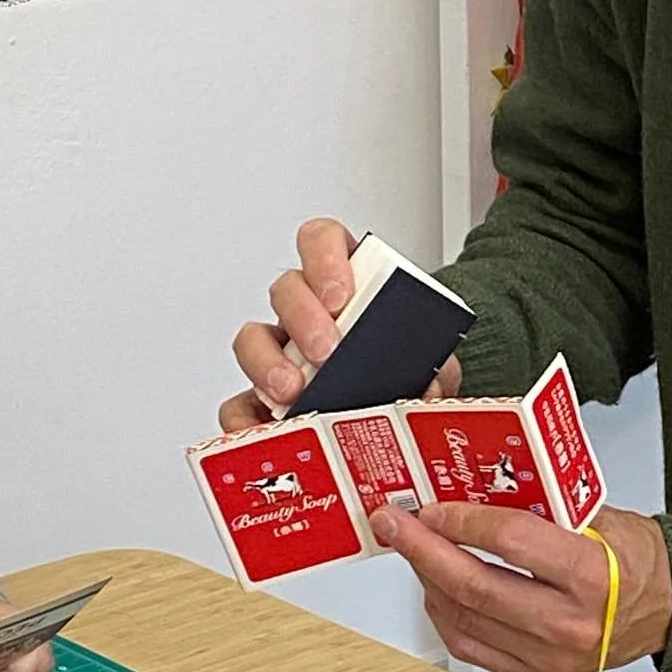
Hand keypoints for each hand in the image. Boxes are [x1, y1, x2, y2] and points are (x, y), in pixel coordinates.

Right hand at [219, 218, 461, 430]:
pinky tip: (266, 431)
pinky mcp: (261, 399)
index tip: (340, 293)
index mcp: (346, 286)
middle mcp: (306, 311)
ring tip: (295, 391)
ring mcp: (280, 353)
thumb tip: (433, 385)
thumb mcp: (425, 363)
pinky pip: (237, 402)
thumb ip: (435, 368)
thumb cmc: (401, 374)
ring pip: (252, 339)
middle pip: (286, 288)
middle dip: (303, 316)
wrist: (389, 423)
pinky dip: (245, 418)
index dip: (324, 256)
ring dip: (268, 363)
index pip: (323, 241)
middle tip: (328, 349)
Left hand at [369, 503, 671, 671]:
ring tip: (413, 551)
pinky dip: (445, 616)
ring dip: (428, 581)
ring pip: (464, 619)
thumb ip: (540, 500)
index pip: (508, 540)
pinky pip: (473, 648)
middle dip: (422, 550)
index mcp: (587, 572)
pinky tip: (436, 589)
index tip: (433, 505)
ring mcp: (548, 654)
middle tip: (395, 525)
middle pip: (474, 584)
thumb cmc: (635, 554)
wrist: (666, 603)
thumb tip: (478, 484)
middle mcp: (566, 620)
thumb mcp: (595, 510)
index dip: (461, 520)